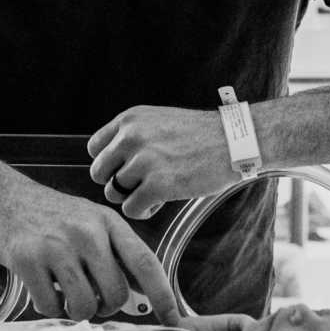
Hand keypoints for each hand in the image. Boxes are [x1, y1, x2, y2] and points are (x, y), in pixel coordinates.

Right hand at [0, 181, 179, 326]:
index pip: (145, 262)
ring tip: (64, 291)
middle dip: (106, 307)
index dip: (163, 294)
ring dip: (76, 310)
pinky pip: (51, 307)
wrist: (3, 199)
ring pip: (85, 306)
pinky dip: (49, 307)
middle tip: (90, 296)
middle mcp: (87, 232)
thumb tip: (147, 294)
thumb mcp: (92, 223)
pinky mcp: (28, 260)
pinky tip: (42, 287)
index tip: (175, 319)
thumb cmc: (52, 217)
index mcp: (108, 222)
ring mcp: (57, 246)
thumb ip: (118, 254)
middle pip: (116, 295)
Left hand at [87, 105, 236, 218]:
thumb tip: (111, 165)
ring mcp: (143, 161)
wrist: (235, 141)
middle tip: (141, 185)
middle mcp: (131, 137)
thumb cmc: (201, 135)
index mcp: (130, 119)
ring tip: (154, 193)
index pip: (94, 148)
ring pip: (114, 193)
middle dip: (117, 183)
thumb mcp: (159, 121)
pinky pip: (131, 209)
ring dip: (132, 198)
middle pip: (99, 173)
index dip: (109, 164)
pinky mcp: (158, 185)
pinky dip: (144, 211)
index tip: (127, 170)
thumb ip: (133, 137)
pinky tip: (160, 203)